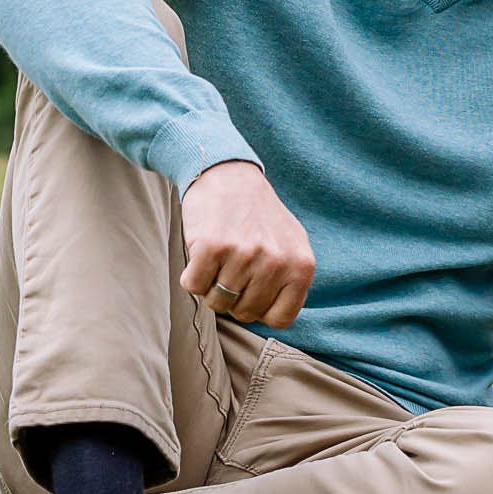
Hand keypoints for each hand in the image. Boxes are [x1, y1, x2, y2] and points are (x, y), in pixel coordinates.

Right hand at [178, 160, 315, 327]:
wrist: (229, 175)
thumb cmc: (258, 216)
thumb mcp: (292, 244)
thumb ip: (292, 281)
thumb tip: (278, 316)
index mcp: (301, 266)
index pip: (280, 319)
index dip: (261, 309)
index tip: (253, 290)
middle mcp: (276, 263)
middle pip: (245, 313)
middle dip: (233, 297)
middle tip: (232, 267)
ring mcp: (245, 255)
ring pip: (217, 303)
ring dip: (211, 285)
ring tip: (220, 257)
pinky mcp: (212, 248)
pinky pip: (193, 287)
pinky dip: (191, 275)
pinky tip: (202, 253)